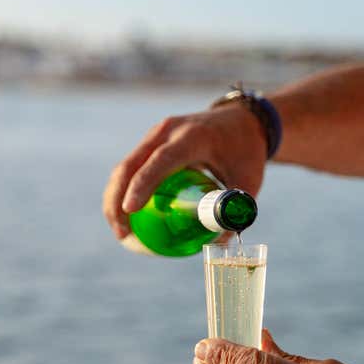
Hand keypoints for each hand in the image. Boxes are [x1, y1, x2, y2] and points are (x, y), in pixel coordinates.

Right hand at [102, 104, 266, 238]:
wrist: (242, 120)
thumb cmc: (246, 151)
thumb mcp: (249, 180)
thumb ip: (235, 210)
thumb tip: (218, 244)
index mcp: (192, 136)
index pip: (160, 160)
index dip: (142, 184)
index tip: (130, 210)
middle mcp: (167, 131)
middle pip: (130, 165)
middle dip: (117, 200)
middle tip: (123, 233)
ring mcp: (155, 135)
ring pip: (123, 167)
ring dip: (114, 198)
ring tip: (121, 231)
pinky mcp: (150, 143)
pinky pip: (129, 167)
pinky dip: (122, 191)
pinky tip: (124, 215)